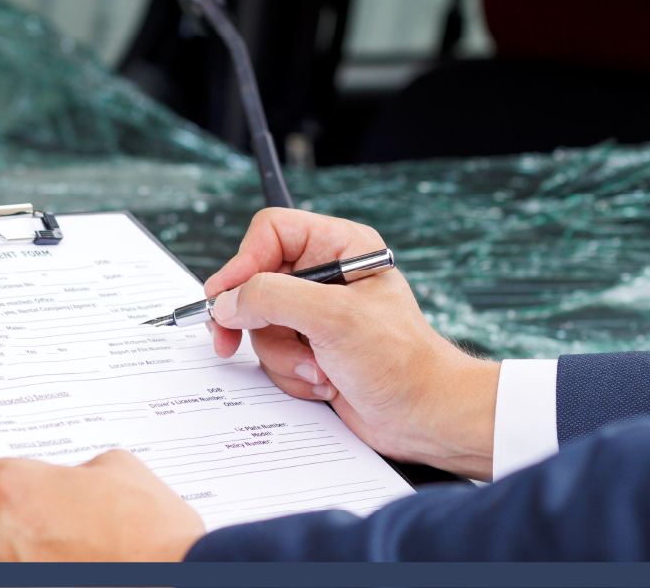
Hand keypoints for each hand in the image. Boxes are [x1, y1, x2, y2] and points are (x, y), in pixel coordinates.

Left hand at [0, 450, 203, 561]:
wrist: (174, 574)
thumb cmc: (147, 531)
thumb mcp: (117, 466)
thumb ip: (75, 469)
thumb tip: (69, 481)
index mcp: (8, 489)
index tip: (2, 488)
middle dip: (21, 519)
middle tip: (64, 520)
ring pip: (3, 556)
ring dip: (31, 551)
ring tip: (79, 548)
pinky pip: (21, 575)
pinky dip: (45, 570)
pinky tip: (80, 564)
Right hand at [204, 209, 499, 479]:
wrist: (425, 415)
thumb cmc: (402, 361)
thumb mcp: (333, 318)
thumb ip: (272, 299)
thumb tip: (227, 301)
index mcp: (342, 247)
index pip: (272, 232)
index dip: (243, 262)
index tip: (224, 298)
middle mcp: (327, 275)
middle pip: (256, 282)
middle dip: (258, 324)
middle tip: (230, 342)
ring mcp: (318, 315)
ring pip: (261, 325)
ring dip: (283, 356)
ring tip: (319, 369)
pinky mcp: (313, 349)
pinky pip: (274, 355)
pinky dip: (292, 374)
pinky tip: (326, 382)